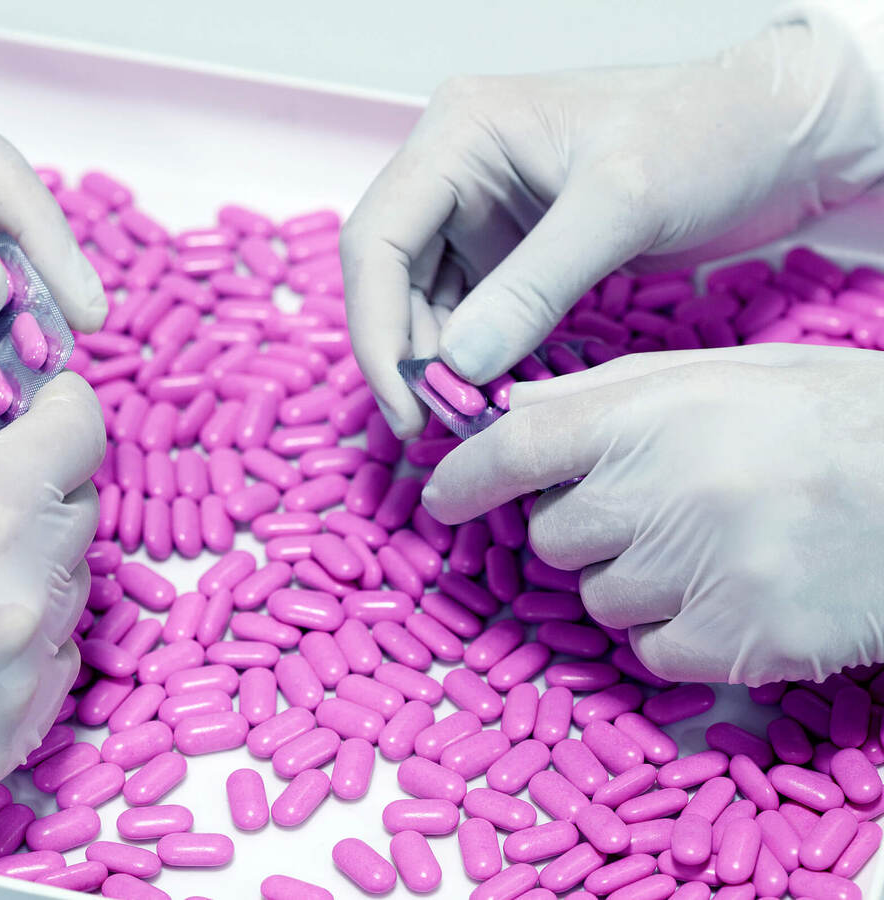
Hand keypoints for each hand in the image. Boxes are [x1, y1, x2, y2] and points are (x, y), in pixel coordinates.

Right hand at [0, 360, 102, 886]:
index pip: (80, 434)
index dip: (65, 403)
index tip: (44, 400)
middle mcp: (21, 600)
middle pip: (80, 509)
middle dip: (45, 480)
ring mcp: (22, 679)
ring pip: (73, 585)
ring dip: (36, 559)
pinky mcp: (11, 738)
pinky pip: (55, 660)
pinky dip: (28, 634)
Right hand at [341, 11, 883, 435]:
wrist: (774, 135)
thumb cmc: (707, 135)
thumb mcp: (622, 204)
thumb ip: (535, 285)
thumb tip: (458, 366)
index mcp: (460, 134)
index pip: (378, 239)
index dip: (376, 330)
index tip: (406, 405)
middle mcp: (455, 172)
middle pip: (388, 277)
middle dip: (404, 355)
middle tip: (436, 426)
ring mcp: (481, 214)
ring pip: (421, 303)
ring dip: (436, 364)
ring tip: (467, 417)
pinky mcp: (511, 252)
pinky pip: (468, 315)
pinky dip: (474, 360)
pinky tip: (492, 395)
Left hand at [422, 343, 883, 686]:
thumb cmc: (831, 418)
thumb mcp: (723, 374)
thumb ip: (607, 393)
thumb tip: (510, 410)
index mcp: (650, 416)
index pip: (516, 446)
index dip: (464, 474)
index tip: (441, 496)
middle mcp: (660, 494)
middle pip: (551, 537)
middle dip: (579, 527)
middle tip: (647, 507)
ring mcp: (695, 574)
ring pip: (599, 598)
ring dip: (631, 579)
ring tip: (709, 544)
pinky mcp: (734, 642)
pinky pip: (651, 651)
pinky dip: (675, 631)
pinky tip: (732, 591)